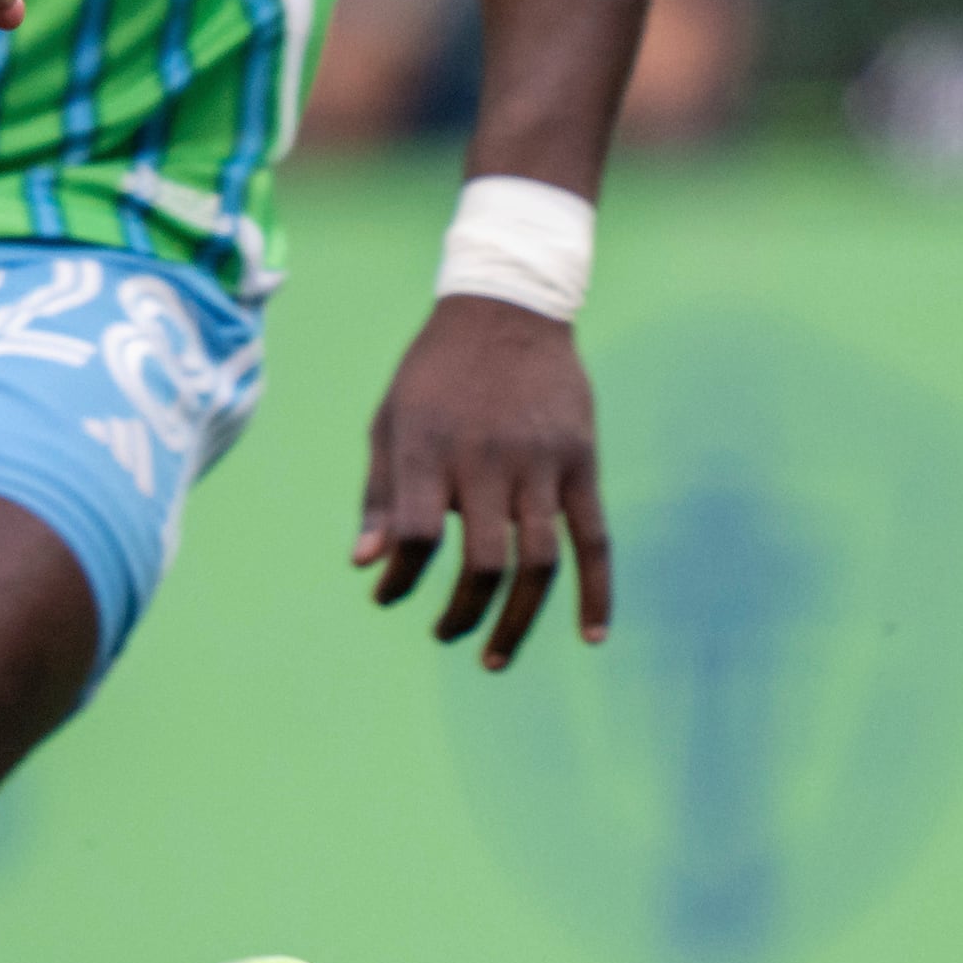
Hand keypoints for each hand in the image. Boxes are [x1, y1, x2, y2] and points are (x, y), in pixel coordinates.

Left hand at [353, 295, 610, 671]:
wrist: (507, 307)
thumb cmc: (435, 372)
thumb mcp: (390, 420)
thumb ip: (378, 493)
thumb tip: (365, 565)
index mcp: (429, 449)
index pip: (416, 536)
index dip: (400, 576)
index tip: (388, 596)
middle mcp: (486, 461)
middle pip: (481, 562)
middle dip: (461, 612)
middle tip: (445, 634)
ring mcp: (540, 463)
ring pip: (537, 562)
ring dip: (517, 620)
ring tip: (493, 656)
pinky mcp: (581, 462)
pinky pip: (594, 539)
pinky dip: (597, 591)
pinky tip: (591, 634)